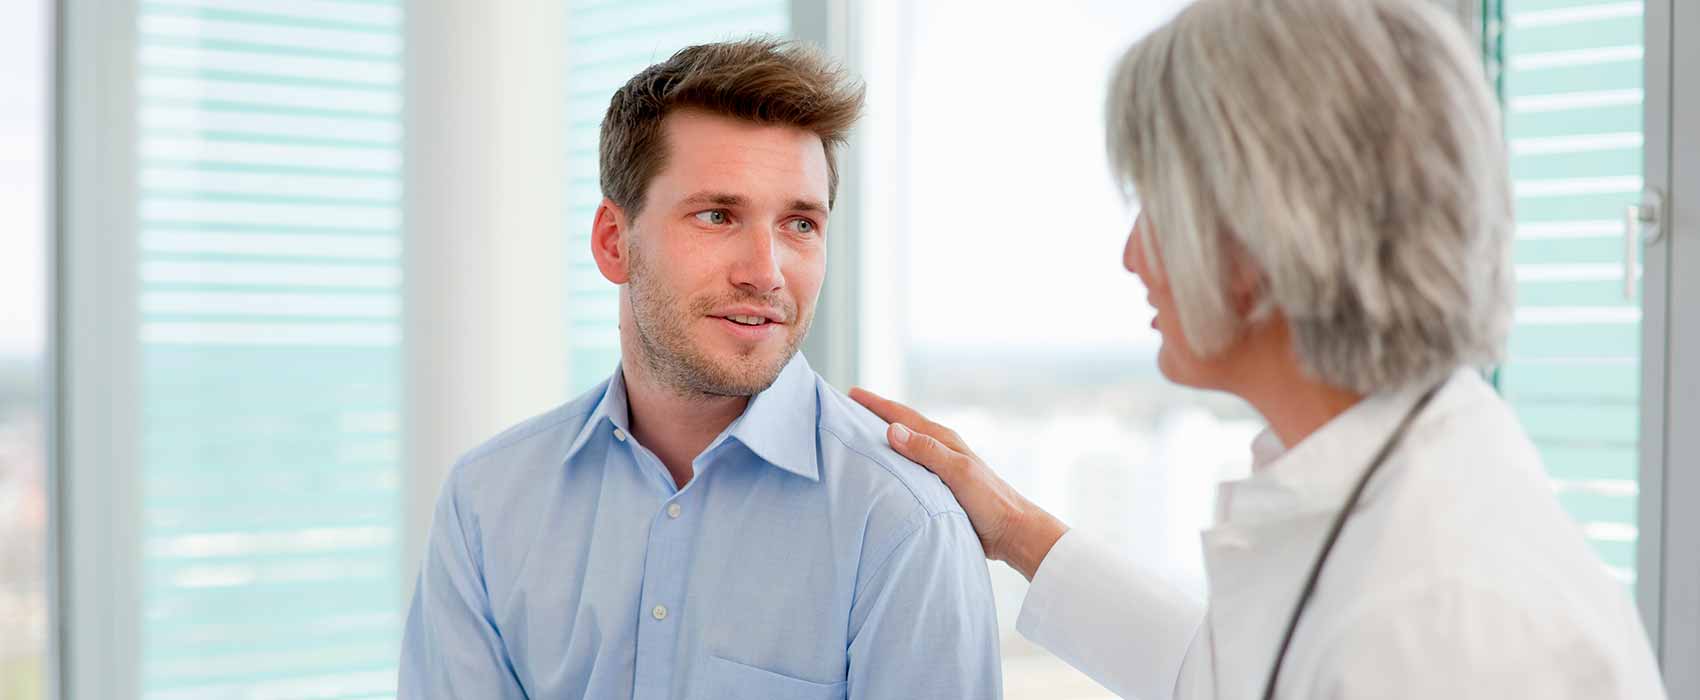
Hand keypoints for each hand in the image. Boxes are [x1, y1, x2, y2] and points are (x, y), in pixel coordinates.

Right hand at [848, 387, 1068, 580]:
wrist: (1012, 531)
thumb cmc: (989, 501)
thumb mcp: (958, 473)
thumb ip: (926, 451)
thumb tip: (891, 429)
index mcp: (943, 440)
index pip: (902, 416)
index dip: (876, 404)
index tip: (850, 394)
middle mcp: (940, 450)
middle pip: (901, 427)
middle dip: (875, 416)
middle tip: (846, 410)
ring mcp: (940, 468)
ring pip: (905, 447)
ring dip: (883, 439)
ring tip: (858, 437)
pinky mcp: (940, 487)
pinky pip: (909, 468)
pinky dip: (892, 463)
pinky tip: (883, 472)